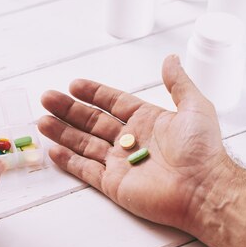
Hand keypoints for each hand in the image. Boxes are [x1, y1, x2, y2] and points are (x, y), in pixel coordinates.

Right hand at [38, 55, 233, 232]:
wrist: (204, 188)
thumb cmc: (202, 148)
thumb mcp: (195, 106)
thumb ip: (178, 83)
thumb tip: (170, 58)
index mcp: (147, 120)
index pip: (113, 103)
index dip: (93, 93)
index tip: (73, 84)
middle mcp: (132, 140)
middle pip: (93, 122)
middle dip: (69, 110)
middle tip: (46, 98)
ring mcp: (121, 163)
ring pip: (85, 144)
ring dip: (63, 133)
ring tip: (41, 121)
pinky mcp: (115, 185)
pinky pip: (87, 171)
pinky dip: (70, 161)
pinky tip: (53, 150)